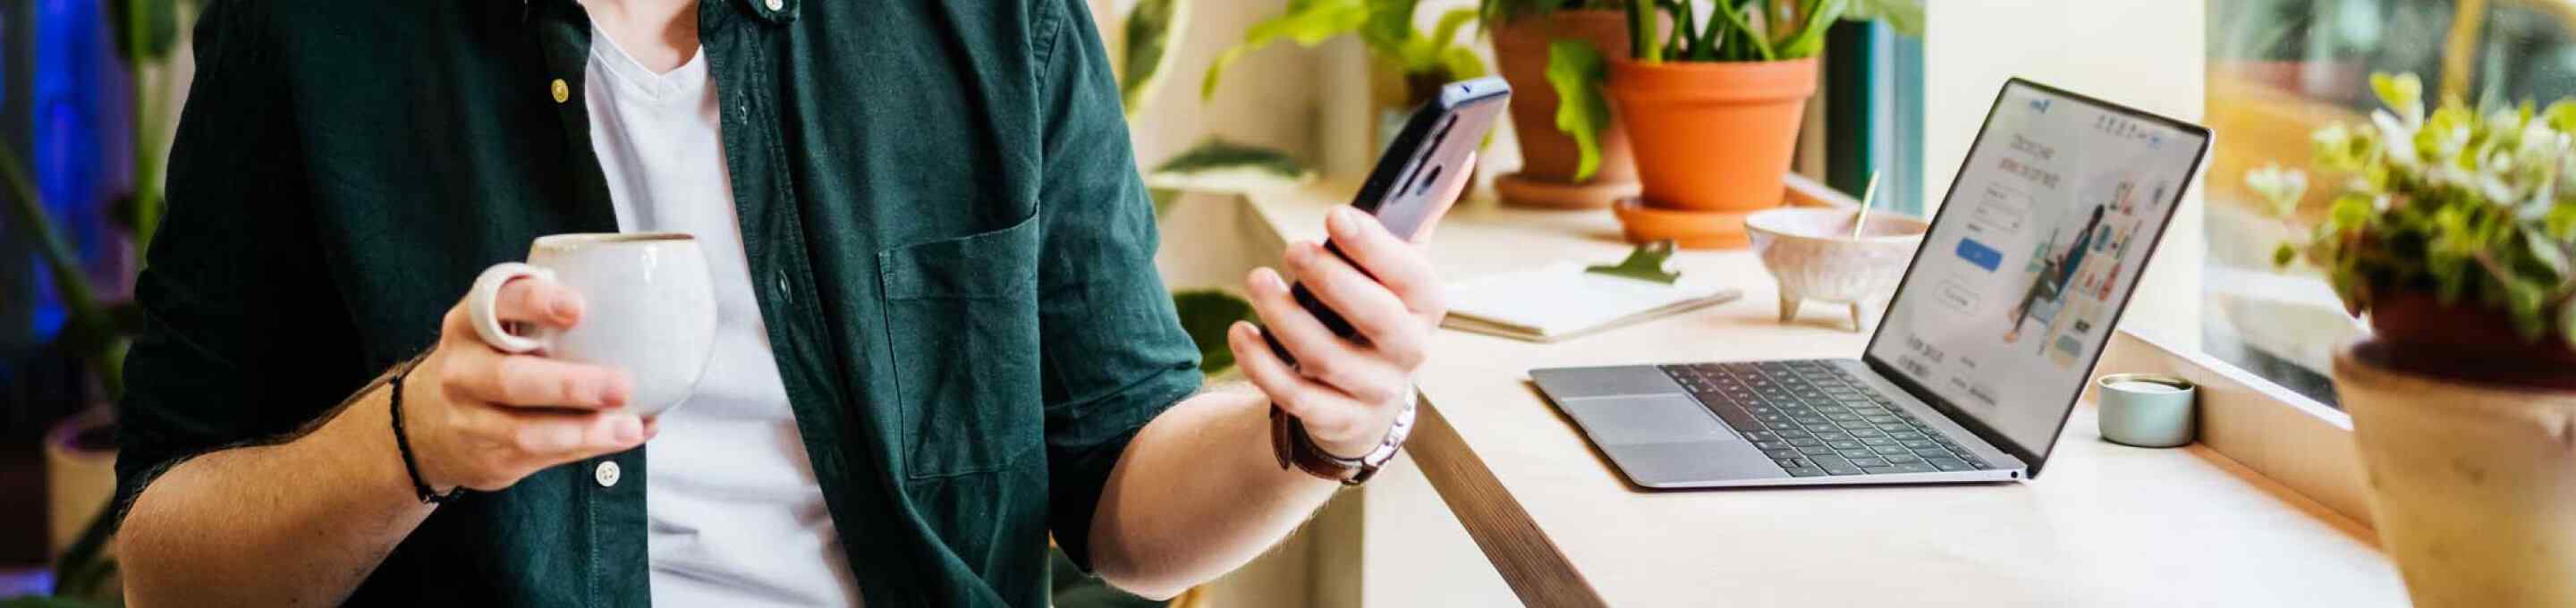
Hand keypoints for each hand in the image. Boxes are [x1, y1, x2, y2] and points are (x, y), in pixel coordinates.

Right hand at [403, 274, 654, 491]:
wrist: (426, 424)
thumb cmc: (488, 361)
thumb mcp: (496, 329)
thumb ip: (544, 318)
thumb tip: (643, 324)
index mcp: (470, 324)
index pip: (496, 305)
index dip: (535, 303)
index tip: (577, 307)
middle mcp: (463, 370)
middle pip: (512, 380)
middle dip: (570, 385)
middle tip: (622, 384)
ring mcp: (471, 419)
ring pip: (527, 431)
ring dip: (586, 431)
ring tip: (629, 426)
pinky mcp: (490, 458)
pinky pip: (543, 457)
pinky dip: (589, 448)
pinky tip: (624, 437)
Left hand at [1227, 155, 1469, 457]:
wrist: (1367, 396)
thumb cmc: (1380, 311)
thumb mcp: (1402, 268)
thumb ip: (1421, 214)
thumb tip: (1460, 153)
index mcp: (1426, 305)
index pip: (1411, 277)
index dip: (1375, 247)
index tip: (1335, 215)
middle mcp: (1408, 351)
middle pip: (1376, 319)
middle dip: (1332, 281)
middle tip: (1293, 248)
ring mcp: (1373, 389)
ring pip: (1329, 359)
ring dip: (1287, 318)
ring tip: (1256, 279)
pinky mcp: (1336, 418)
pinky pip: (1297, 398)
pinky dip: (1263, 365)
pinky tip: (1240, 333)